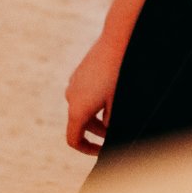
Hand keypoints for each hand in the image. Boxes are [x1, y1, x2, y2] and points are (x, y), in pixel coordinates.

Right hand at [65, 35, 125, 154]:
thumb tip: (107, 130)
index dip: (87, 150)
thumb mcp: (118, 104)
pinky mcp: (79, 73)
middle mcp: (71, 97)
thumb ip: (110, 122)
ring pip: (83, 108)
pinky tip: (112, 95)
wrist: (118, 41)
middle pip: (80, 124)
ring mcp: (73, 83)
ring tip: (118, 112)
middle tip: (118, 132)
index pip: (74, 139)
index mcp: (78, 109)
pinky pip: (84, 94)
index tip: (102, 152)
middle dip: (98, 132)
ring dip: (97, 116)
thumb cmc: (120, 74)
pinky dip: (95, 101)